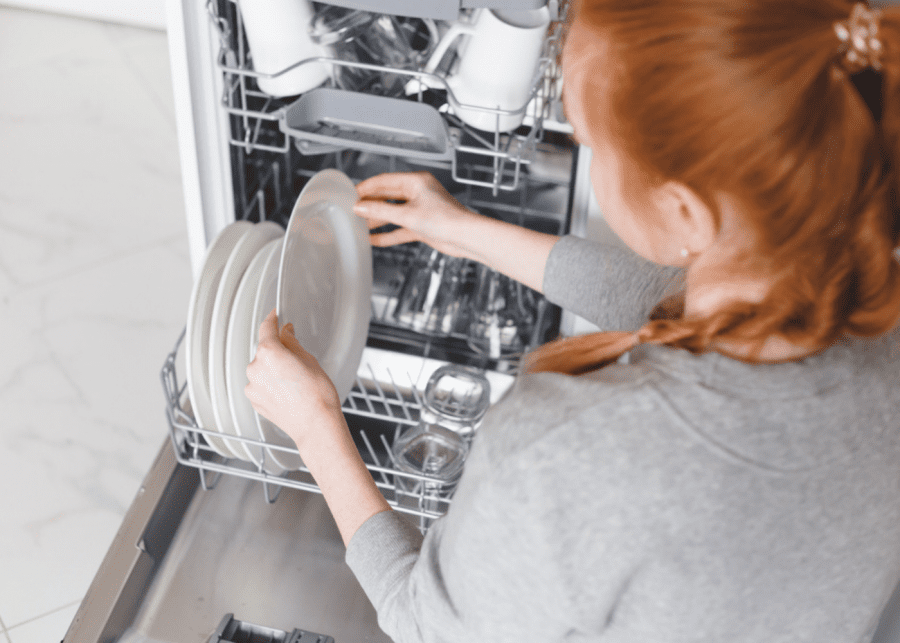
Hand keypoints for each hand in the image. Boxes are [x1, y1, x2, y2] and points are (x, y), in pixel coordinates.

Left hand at [245, 308, 342, 450]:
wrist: (316, 425)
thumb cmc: (317, 396)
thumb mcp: (309, 360)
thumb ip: (292, 343)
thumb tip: (285, 332)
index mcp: (269, 353)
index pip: (267, 328)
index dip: (272, 319)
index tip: (275, 315)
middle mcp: (255, 368)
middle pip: (265, 350)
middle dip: (278, 351)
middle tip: (298, 360)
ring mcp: (253, 386)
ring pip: (262, 369)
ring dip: (274, 369)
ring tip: (295, 382)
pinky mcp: (254, 400)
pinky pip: (261, 385)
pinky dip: (271, 384)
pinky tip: (288, 392)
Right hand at [353, 171, 479, 257]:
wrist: (465, 237)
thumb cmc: (446, 219)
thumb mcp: (407, 215)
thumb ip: (380, 211)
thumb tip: (361, 208)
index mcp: (416, 181)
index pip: (384, 181)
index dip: (366, 188)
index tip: (351, 194)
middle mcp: (418, 193)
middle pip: (388, 197)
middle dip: (371, 205)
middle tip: (353, 211)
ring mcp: (420, 209)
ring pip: (393, 213)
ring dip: (378, 220)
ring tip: (360, 226)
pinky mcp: (423, 225)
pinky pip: (400, 228)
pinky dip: (389, 233)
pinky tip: (375, 239)